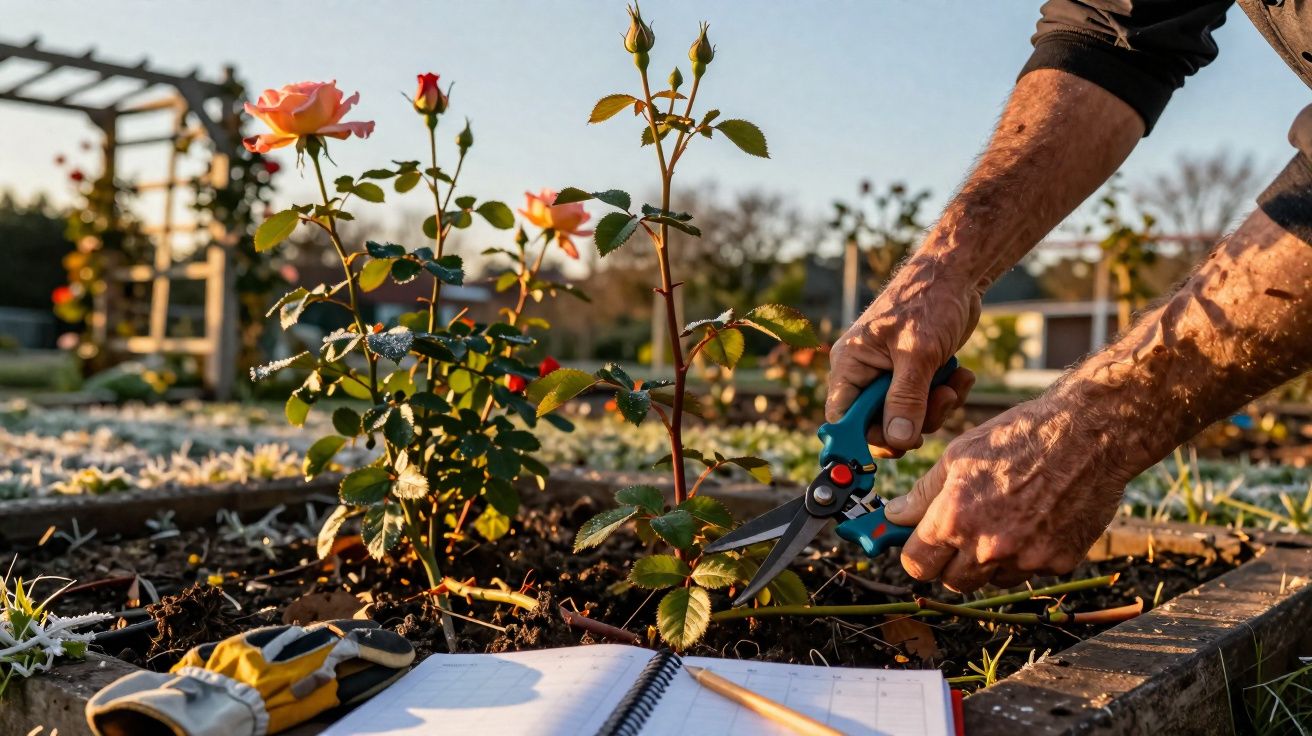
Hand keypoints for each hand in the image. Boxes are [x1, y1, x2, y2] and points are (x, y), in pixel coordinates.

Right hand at [826, 255, 977, 453]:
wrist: (958, 276)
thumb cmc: (928, 301)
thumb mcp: (917, 353)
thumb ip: (906, 399)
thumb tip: (898, 441)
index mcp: (851, 364)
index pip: (843, 418)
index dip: (864, 439)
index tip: (896, 448)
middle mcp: (866, 373)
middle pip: (879, 425)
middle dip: (913, 421)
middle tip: (939, 403)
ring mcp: (891, 376)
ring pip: (907, 419)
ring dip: (936, 408)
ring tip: (953, 383)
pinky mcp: (916, 376)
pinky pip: (926, 405)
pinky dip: (947, 396)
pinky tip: (961, 375)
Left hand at [883, 395, 1132, 592]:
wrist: (1089, 433)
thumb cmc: (1021, 436)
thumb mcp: (959, 454)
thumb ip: (923, 494)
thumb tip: (894, 516)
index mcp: (955, 518)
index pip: (917, 565)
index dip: (917, 555)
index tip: (923, 545)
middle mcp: (989, 547)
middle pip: (952, 581)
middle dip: (951, 562)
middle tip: (963, 531)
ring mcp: (1026, 559)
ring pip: (991, 580)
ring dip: (988, 561)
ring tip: (1003, 518)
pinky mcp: (1059, 563)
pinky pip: (1028, 572)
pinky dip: (1025, 555)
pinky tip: (1034, 520)